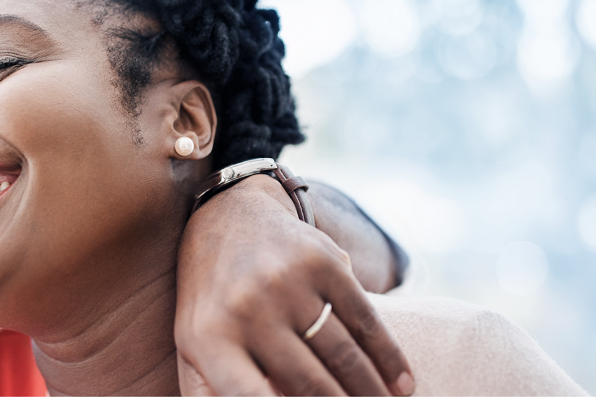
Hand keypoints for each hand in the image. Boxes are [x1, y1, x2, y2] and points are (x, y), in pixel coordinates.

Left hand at [175, 175, 414, 395]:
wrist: (230, 216)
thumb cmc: (213, 301)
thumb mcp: (193, 347)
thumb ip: (212, 394)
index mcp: (209, 340)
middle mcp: (246, 309)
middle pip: (310, 383)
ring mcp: (286, 283)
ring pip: (343, 355)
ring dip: (373, 393)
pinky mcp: (323, 261)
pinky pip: (365, 319)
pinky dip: (389, 357)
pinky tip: (402, 384)